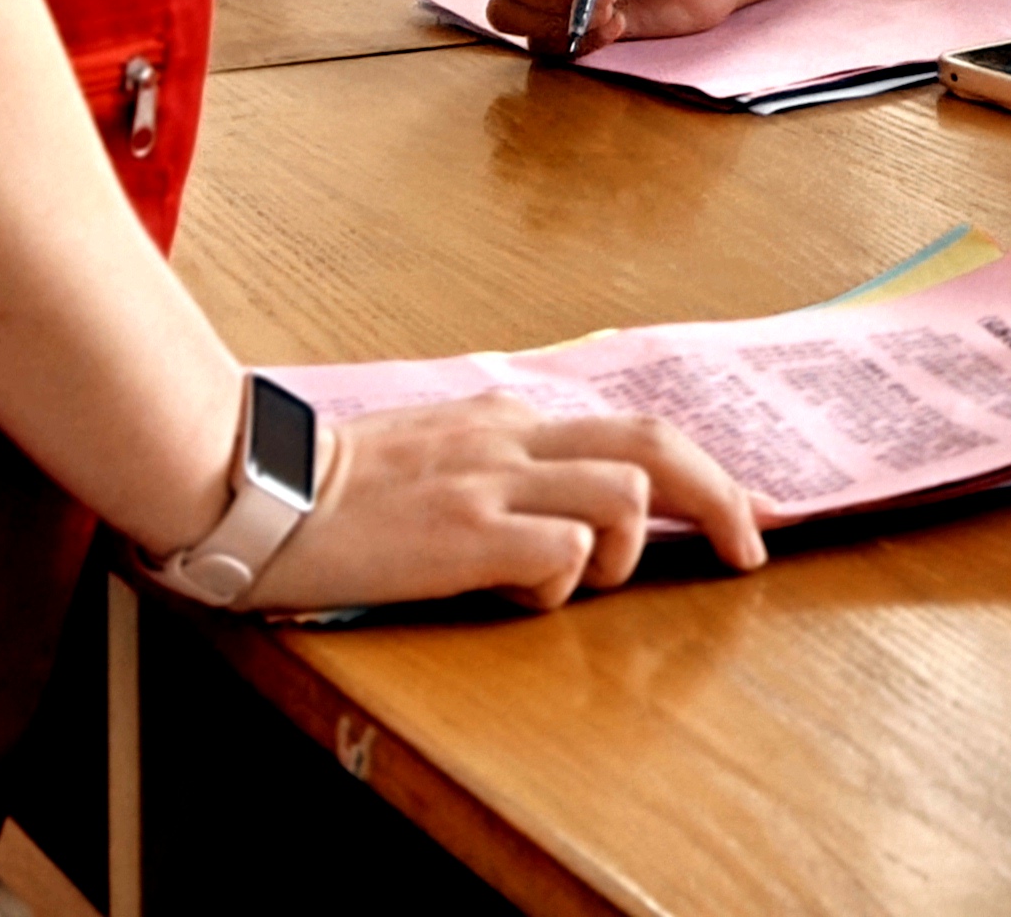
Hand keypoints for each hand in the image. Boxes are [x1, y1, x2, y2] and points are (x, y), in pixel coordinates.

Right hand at [236, 394, 768, 614]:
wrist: (260, 491)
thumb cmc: (338, 487)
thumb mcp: (439, 451)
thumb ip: (503, 463)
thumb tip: (563, 504)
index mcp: (510, 418)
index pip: (632, 428)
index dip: (705, 470)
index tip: (750, 509)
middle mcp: (515, 437)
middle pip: (656, 445)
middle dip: (721, 496)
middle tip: (748, 547)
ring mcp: (494, 482)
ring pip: (624, 492)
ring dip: (624, 548)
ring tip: (576, 580)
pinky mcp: (467, 532)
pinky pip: (563, 549)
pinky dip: (564, 579)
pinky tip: (518, 592)